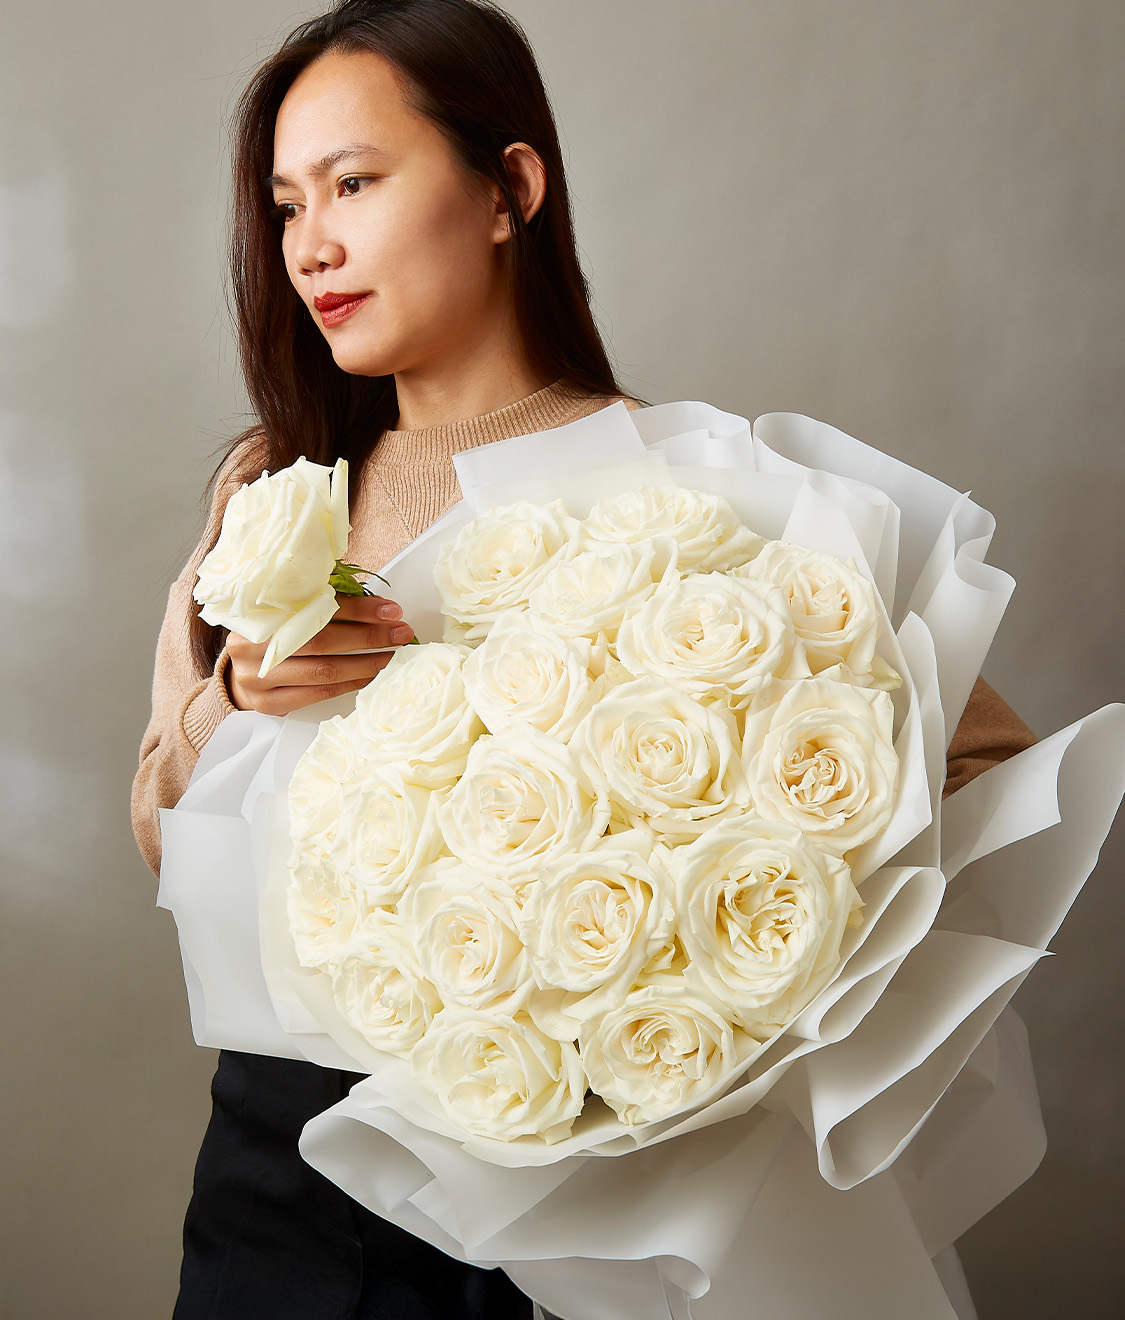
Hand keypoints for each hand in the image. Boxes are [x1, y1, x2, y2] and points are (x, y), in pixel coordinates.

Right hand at [225, 595, 413, 714]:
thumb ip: (320, 602)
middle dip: (368, 637)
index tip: (389, 610)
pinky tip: (369, 675)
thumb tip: (376, 604)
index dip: (358, 608)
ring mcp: (258, 676)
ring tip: (391, 656)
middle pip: (322, 641)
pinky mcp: (268, 702)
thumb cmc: (272, 635)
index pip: (315, 607)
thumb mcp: (287, 610)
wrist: (239, 671)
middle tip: (400, 633)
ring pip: (323, 671)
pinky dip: (350, 683)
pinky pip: (318, 693)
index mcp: (258, 611)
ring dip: (365, 663)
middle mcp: (253, 643)